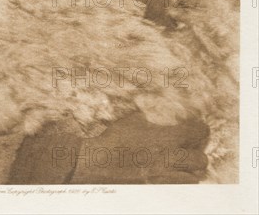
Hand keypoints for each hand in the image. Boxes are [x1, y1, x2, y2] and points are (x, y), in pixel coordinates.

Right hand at [70, 112, 209, 183]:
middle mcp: (170, 160)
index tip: (200, 126)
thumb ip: (151, 116)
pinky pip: (179, 188)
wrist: (99, 162)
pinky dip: (179, 181)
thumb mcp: (133, 119)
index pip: (196, 133)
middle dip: (198, 152)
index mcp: (166, 139)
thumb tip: (159, 109)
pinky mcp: (157, 190)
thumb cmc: (115, 138)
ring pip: (193, 178)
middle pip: (200, 159)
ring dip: (191, 169)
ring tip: (182, 163)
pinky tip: (171, 174)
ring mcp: (164, 178)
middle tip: (192, 147)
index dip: (201, 128)